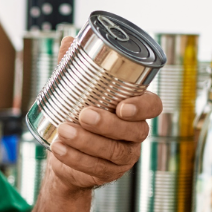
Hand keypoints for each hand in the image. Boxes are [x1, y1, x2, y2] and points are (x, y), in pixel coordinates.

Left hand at [45, 36, 163, 190]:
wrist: (62, 151)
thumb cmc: (74, 114)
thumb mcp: (73, 90)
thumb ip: (73, 66)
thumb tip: (68, 38)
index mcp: (133, 109)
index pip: (152, 106)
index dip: (142, 107)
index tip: (122, 106)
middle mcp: (134, 133)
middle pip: (133, 131)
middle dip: (107, 124)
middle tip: (83, 115)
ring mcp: (124, 156)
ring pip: (113, 151)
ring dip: (87, 143)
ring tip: (63, 132)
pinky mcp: (109, 173)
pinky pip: (96, 169)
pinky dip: (76, 159)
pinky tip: (59, 149)